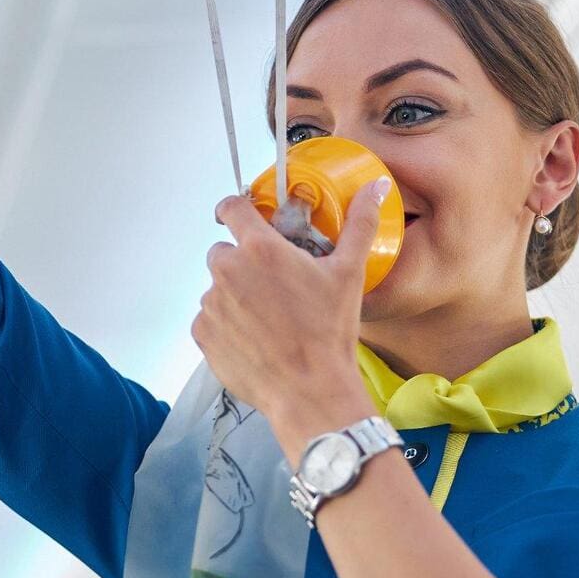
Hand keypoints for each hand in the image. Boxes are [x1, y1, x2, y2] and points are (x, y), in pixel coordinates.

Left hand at [193, 177, 389, 437]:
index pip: (231, 208)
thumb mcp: (349, 273)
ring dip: (235, 296)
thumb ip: (360, 224)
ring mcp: (211, 304)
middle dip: (243, 263)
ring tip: (269, 319)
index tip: (243, 217)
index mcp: (260, 248)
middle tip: (273, 287)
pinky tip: (255, 339)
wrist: (309, 391)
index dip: (237, 209)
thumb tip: (375, 186)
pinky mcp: (203, 334)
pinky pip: (210, 319)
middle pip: (224, 252)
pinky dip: (226, 325)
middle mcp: (228, 271)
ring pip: (217, 288)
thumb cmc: (329, 332)